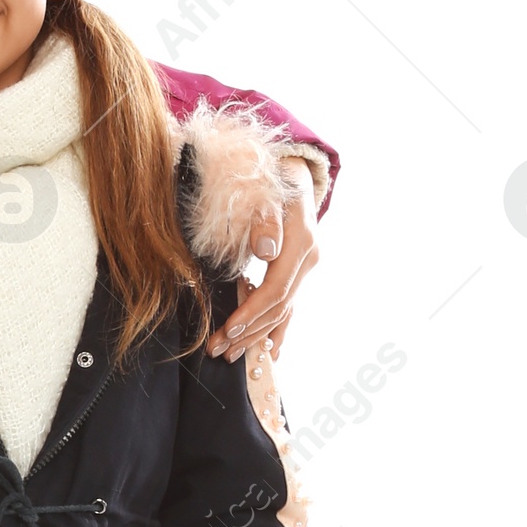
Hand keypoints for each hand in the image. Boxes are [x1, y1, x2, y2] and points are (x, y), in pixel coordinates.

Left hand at [207, 158, 317, 361]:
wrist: (291, 171)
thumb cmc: (270, 178)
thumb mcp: (266, 190)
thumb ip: (265, 220)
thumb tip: (266, 250)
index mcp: (300, 242)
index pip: (277, 288)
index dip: (252, 312)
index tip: (227, 330)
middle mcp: (308, 259)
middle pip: (279, 306)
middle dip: (248, 332)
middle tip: (218, 350)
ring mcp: (305, 267)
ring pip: (283, 311)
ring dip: (257, 336)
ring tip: (230, 355)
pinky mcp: (298, 271)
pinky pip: (289, 307)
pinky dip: (277, 330)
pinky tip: (270, 352)